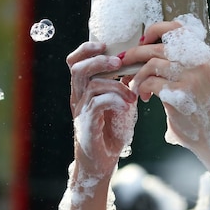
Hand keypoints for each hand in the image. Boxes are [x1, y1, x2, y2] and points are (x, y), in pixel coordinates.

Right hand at [66, 42, 137, 178]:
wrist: (101, 164)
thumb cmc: (110, 134)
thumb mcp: (118, 105)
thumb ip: (122, 87)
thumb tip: (134, 69)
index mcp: (83, 91)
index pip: (75, 62)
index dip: (86, 49)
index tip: (105, 45)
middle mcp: (78, 99)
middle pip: (78, 69)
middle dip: (99, 61)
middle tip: (118, 63)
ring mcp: (81, 112)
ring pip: (91, 85)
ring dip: (116, 86)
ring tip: (132, 95)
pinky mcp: (87, 125)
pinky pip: (97, 104)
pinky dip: (114, 100)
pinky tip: (126, 106)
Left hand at [122, 19, 209, 150]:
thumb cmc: (199, 107)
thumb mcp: (197, 78)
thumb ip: (179, 63)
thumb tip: (144, 49)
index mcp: (202, 54)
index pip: (176, 29)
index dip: (155, 31)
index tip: (143, 42)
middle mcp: (198, 61)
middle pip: (157, 47)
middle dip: (134, 54)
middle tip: (123, 63)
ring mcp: (191, 77)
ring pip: (151, 64)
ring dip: (136, 76)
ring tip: (134, 86)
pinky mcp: (181, 94)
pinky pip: (151, 83)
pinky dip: (142, 89)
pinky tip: (144, 97)